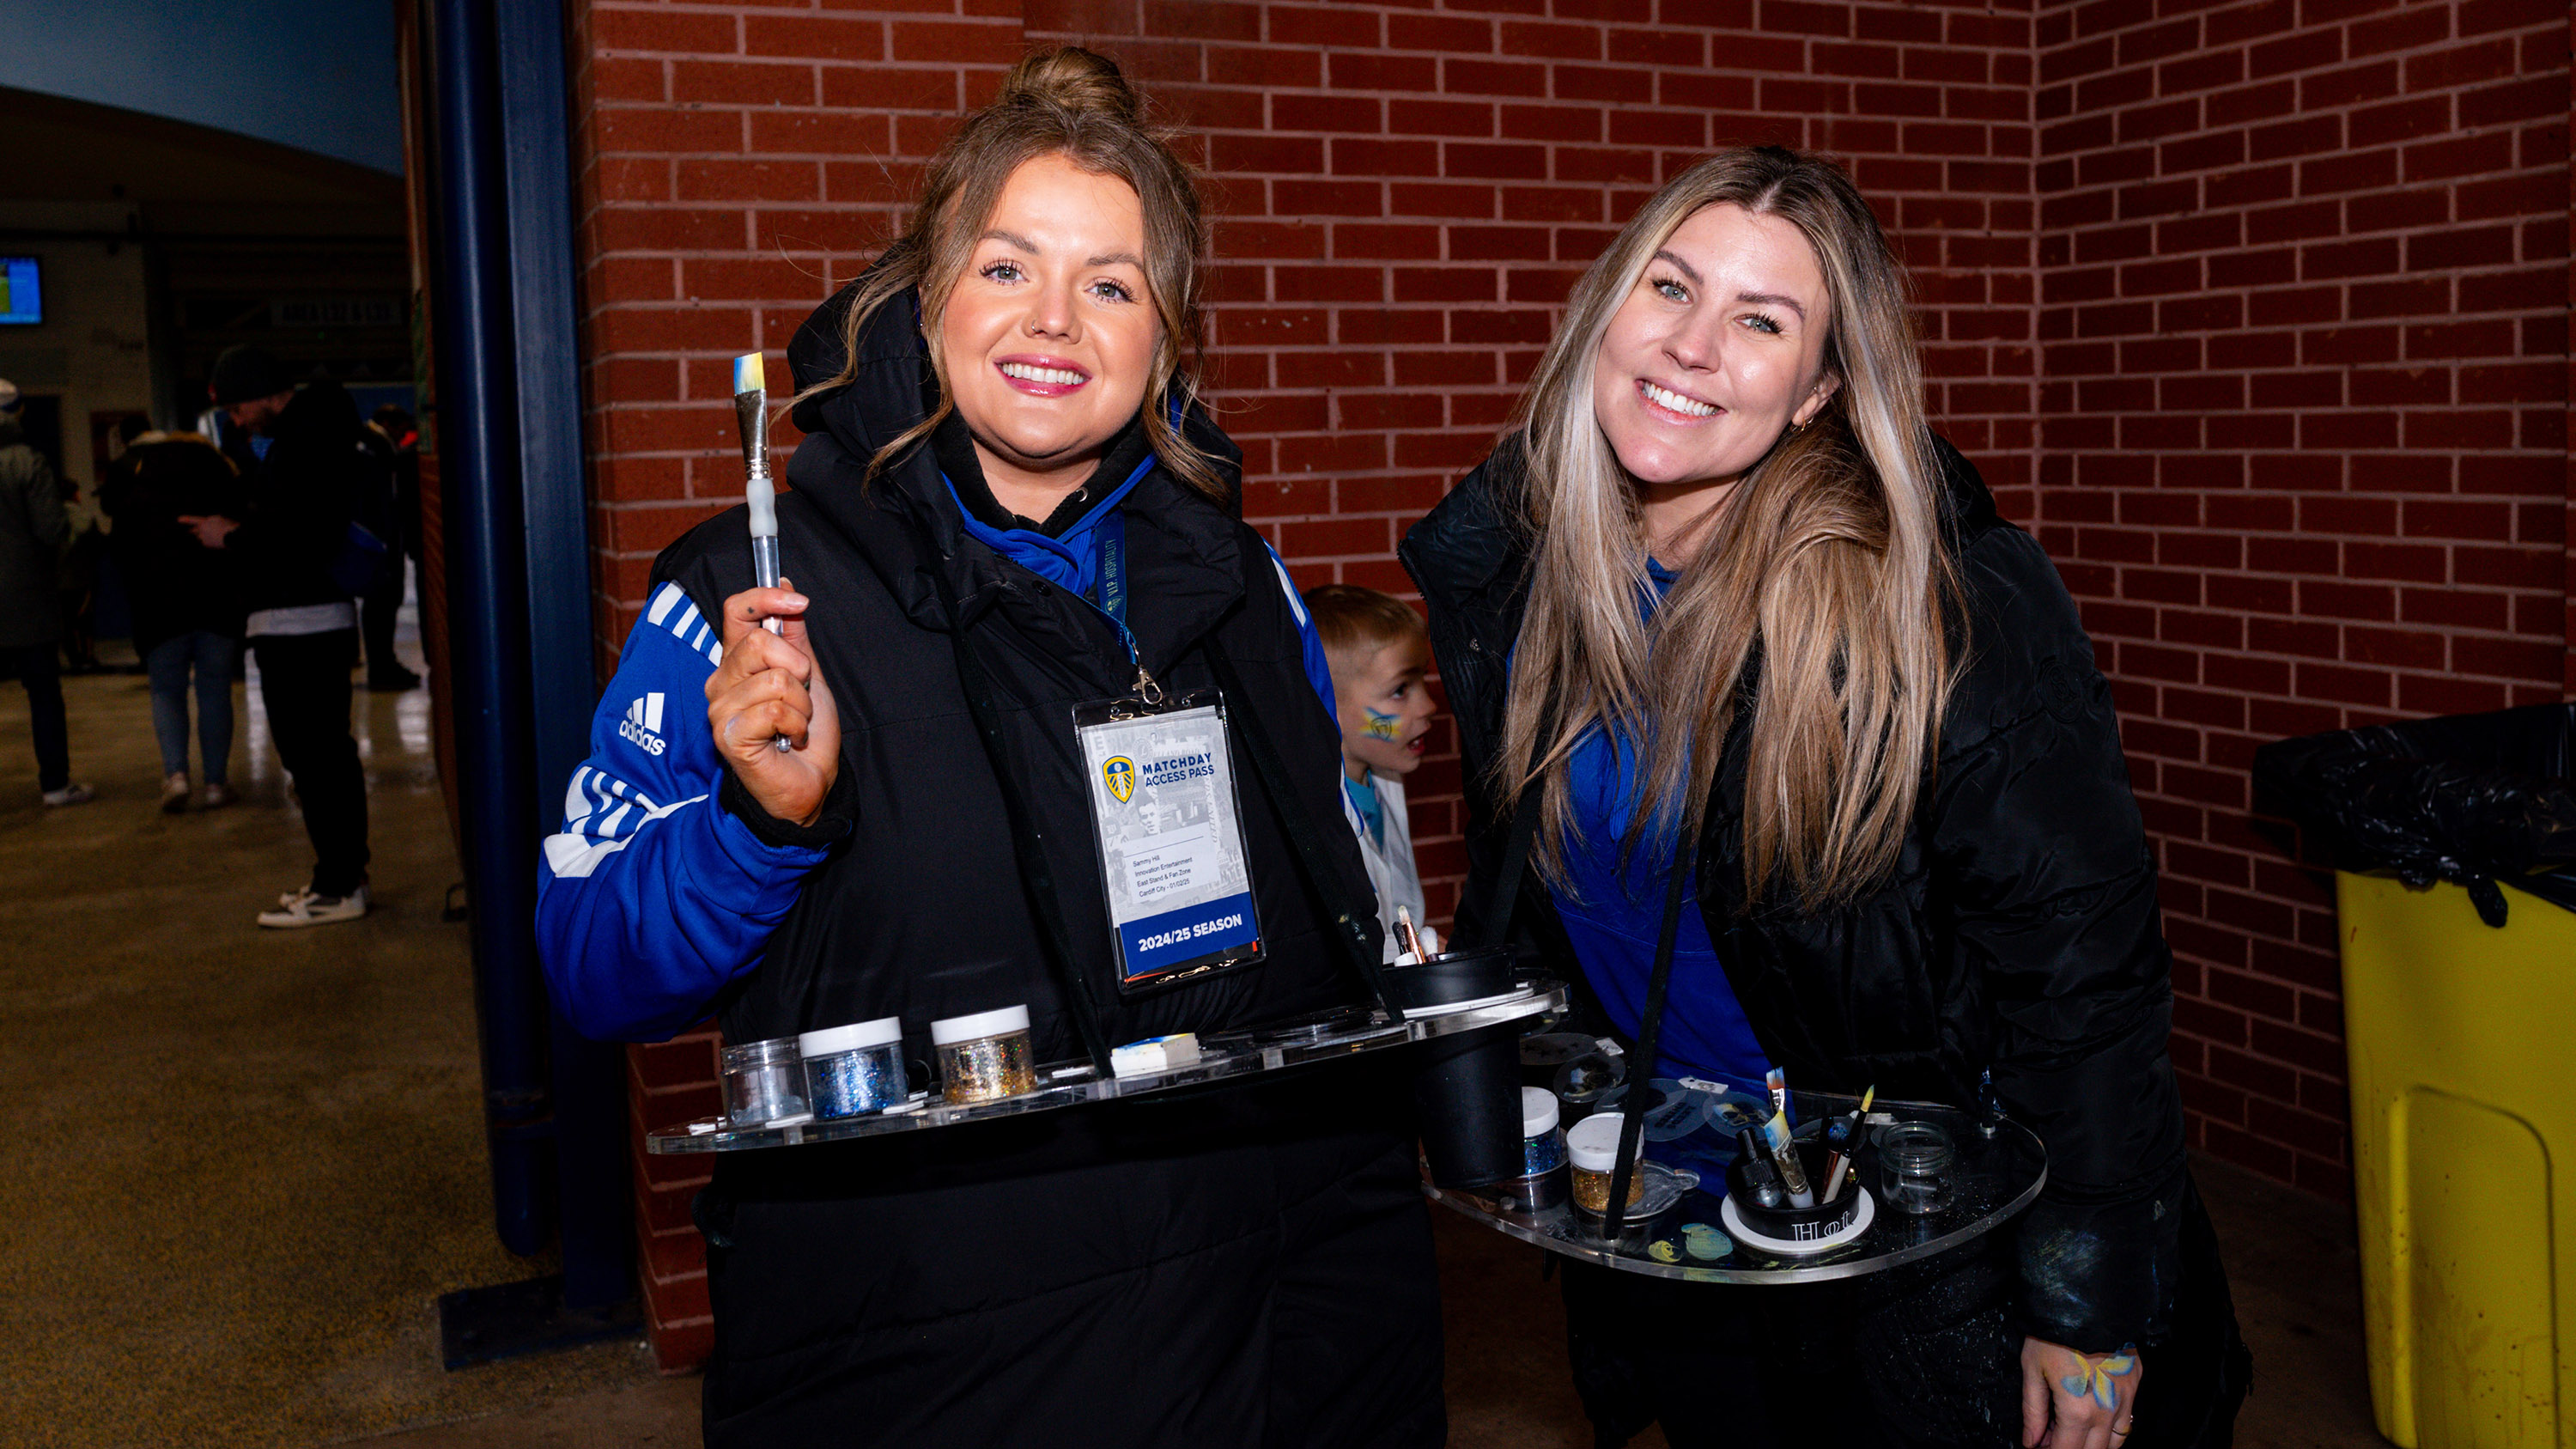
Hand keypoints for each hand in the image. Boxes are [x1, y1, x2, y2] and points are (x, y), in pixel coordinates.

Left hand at [176, 514, 238, 548]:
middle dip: (194, 530)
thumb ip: (209, 520)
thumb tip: (205, 524)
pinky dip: (208, 541)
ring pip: (199, 537)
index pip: (192, 520)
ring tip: (213, 535)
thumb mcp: (218, 518)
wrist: (233, 537)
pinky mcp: (206, 544)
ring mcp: (203, 538)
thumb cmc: (228, 526)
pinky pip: (204, 542)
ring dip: (202, 536)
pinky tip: (215, 540)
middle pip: (194, 530)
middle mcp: (201, 530)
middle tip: (194, 531)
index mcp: (204, 522)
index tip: (178, 519)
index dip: (186, 519)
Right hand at [708, 581, 838, 826]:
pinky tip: (789, 739)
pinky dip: (796, 724)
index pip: (736, 611)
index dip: (765, 598)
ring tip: (795, 724)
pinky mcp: (728, 735)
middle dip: (798, 667)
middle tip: (802, 695)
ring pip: (774, 679)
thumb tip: (786, 586)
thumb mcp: (808, 675)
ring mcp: (720, 709)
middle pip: (759, 642)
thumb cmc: (804, 733)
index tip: (798, 603)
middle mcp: (721, 682)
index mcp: (737, 662)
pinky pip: (773, 709)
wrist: (810, 783)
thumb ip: (794, 635)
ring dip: (801, 704)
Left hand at [2022, 1337, 2140, 1448]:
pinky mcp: (2135, 1384)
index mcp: (2078, 1411)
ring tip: (2075, 1432)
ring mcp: (2125, 1399)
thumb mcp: (2032, 1371)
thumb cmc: (2054, 1333)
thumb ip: (2033, 1411)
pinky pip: (2129, 1419)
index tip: (2040, 1448)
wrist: (2086, 1302)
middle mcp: (2106, 1411)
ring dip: (2095, 1444)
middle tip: (2053, 1438)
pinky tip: (2098, 1419)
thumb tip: (2032, 1440)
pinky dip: (2114, 1428)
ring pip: (2116, 1442)